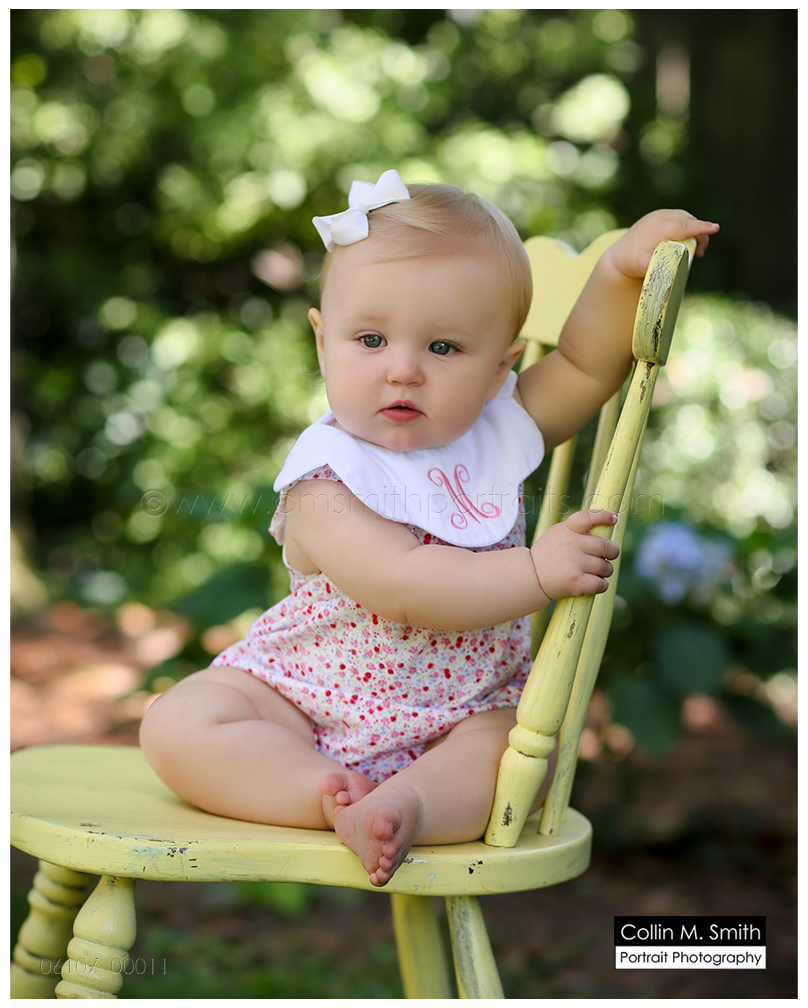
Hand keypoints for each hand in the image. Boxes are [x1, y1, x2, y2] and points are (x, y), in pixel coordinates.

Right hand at [530, 509, 619, 599]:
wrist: (529, 576)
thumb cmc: (547, 555)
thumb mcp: (558, 534)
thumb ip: (577, 530)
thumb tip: (606, 525)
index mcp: (568, 529)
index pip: (589, 517)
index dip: (604, 516)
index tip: (613, 519)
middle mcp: (573, 544)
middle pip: (607, 547)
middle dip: (612, 553)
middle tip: (607, 557)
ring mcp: (575, 563)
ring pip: (606, 567)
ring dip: (605, 571)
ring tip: (593, 572)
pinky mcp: (576, 581)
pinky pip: (601, 583)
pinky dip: (601, 585)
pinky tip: (594, 584)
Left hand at [605, 209, 719, 279]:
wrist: (618, 255)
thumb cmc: (632, 262)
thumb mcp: (642, 266)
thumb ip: (654, 266)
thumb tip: (665, 274)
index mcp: (659, 227)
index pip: (685, 226)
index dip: (701, 228)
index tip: (715, 228)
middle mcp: (661, 217)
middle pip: (689, 222)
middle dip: (699, 234)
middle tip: (700, 253)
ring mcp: (660, 214)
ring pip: (685, 218)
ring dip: (694, 230)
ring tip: (695, 250)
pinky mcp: (659, 215)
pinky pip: (679, 217)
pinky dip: (687, 227)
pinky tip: (686, 240)